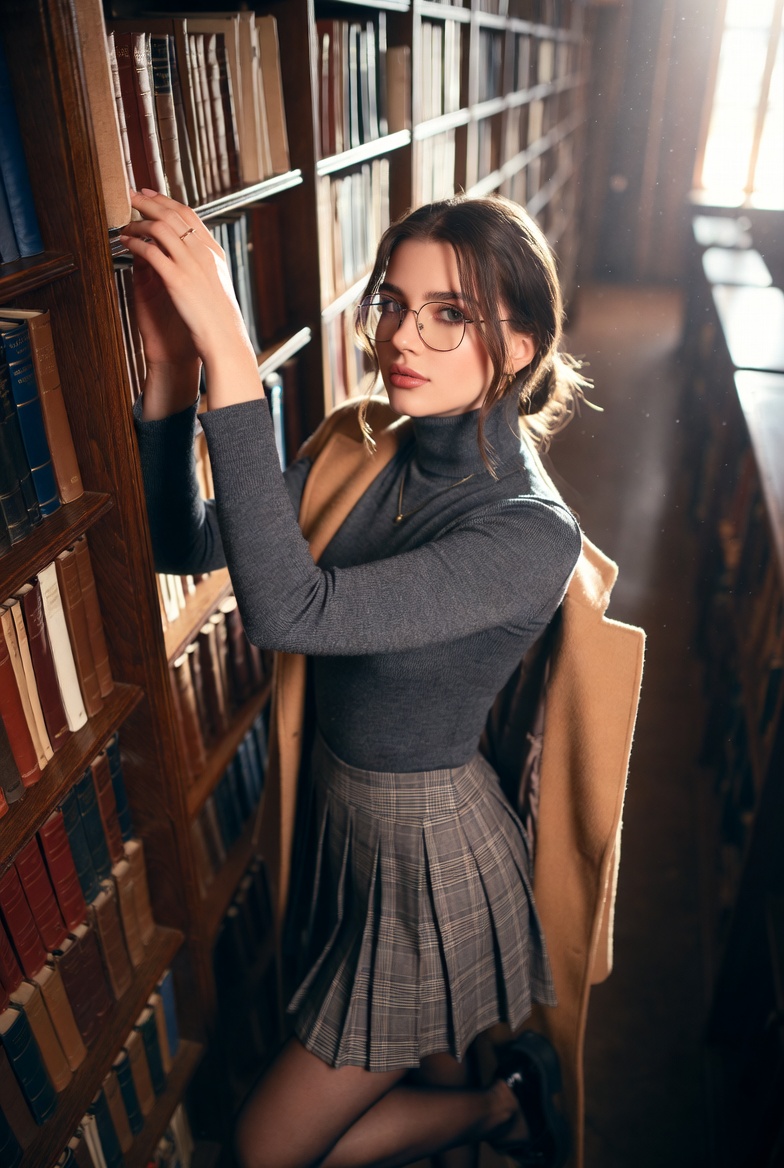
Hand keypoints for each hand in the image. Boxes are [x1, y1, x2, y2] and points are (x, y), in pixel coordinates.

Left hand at [120, 190, 255, 369]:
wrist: (224, 338)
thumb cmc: (219, 317)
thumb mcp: (216, 282)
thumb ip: (202, 263)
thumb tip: (187, 250)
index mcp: (213, 252)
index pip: (188, 215)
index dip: (166, 202)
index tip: (150, 195)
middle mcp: (203, 253)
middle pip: (172, 215)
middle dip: (148, 202)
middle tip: (131, 196)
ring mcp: (190, 265)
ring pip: (160, 229)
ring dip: (138, 223)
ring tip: (125, 224)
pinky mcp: (176, 280)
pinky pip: (150, 252)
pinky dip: (135, 244)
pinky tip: (126, 243)